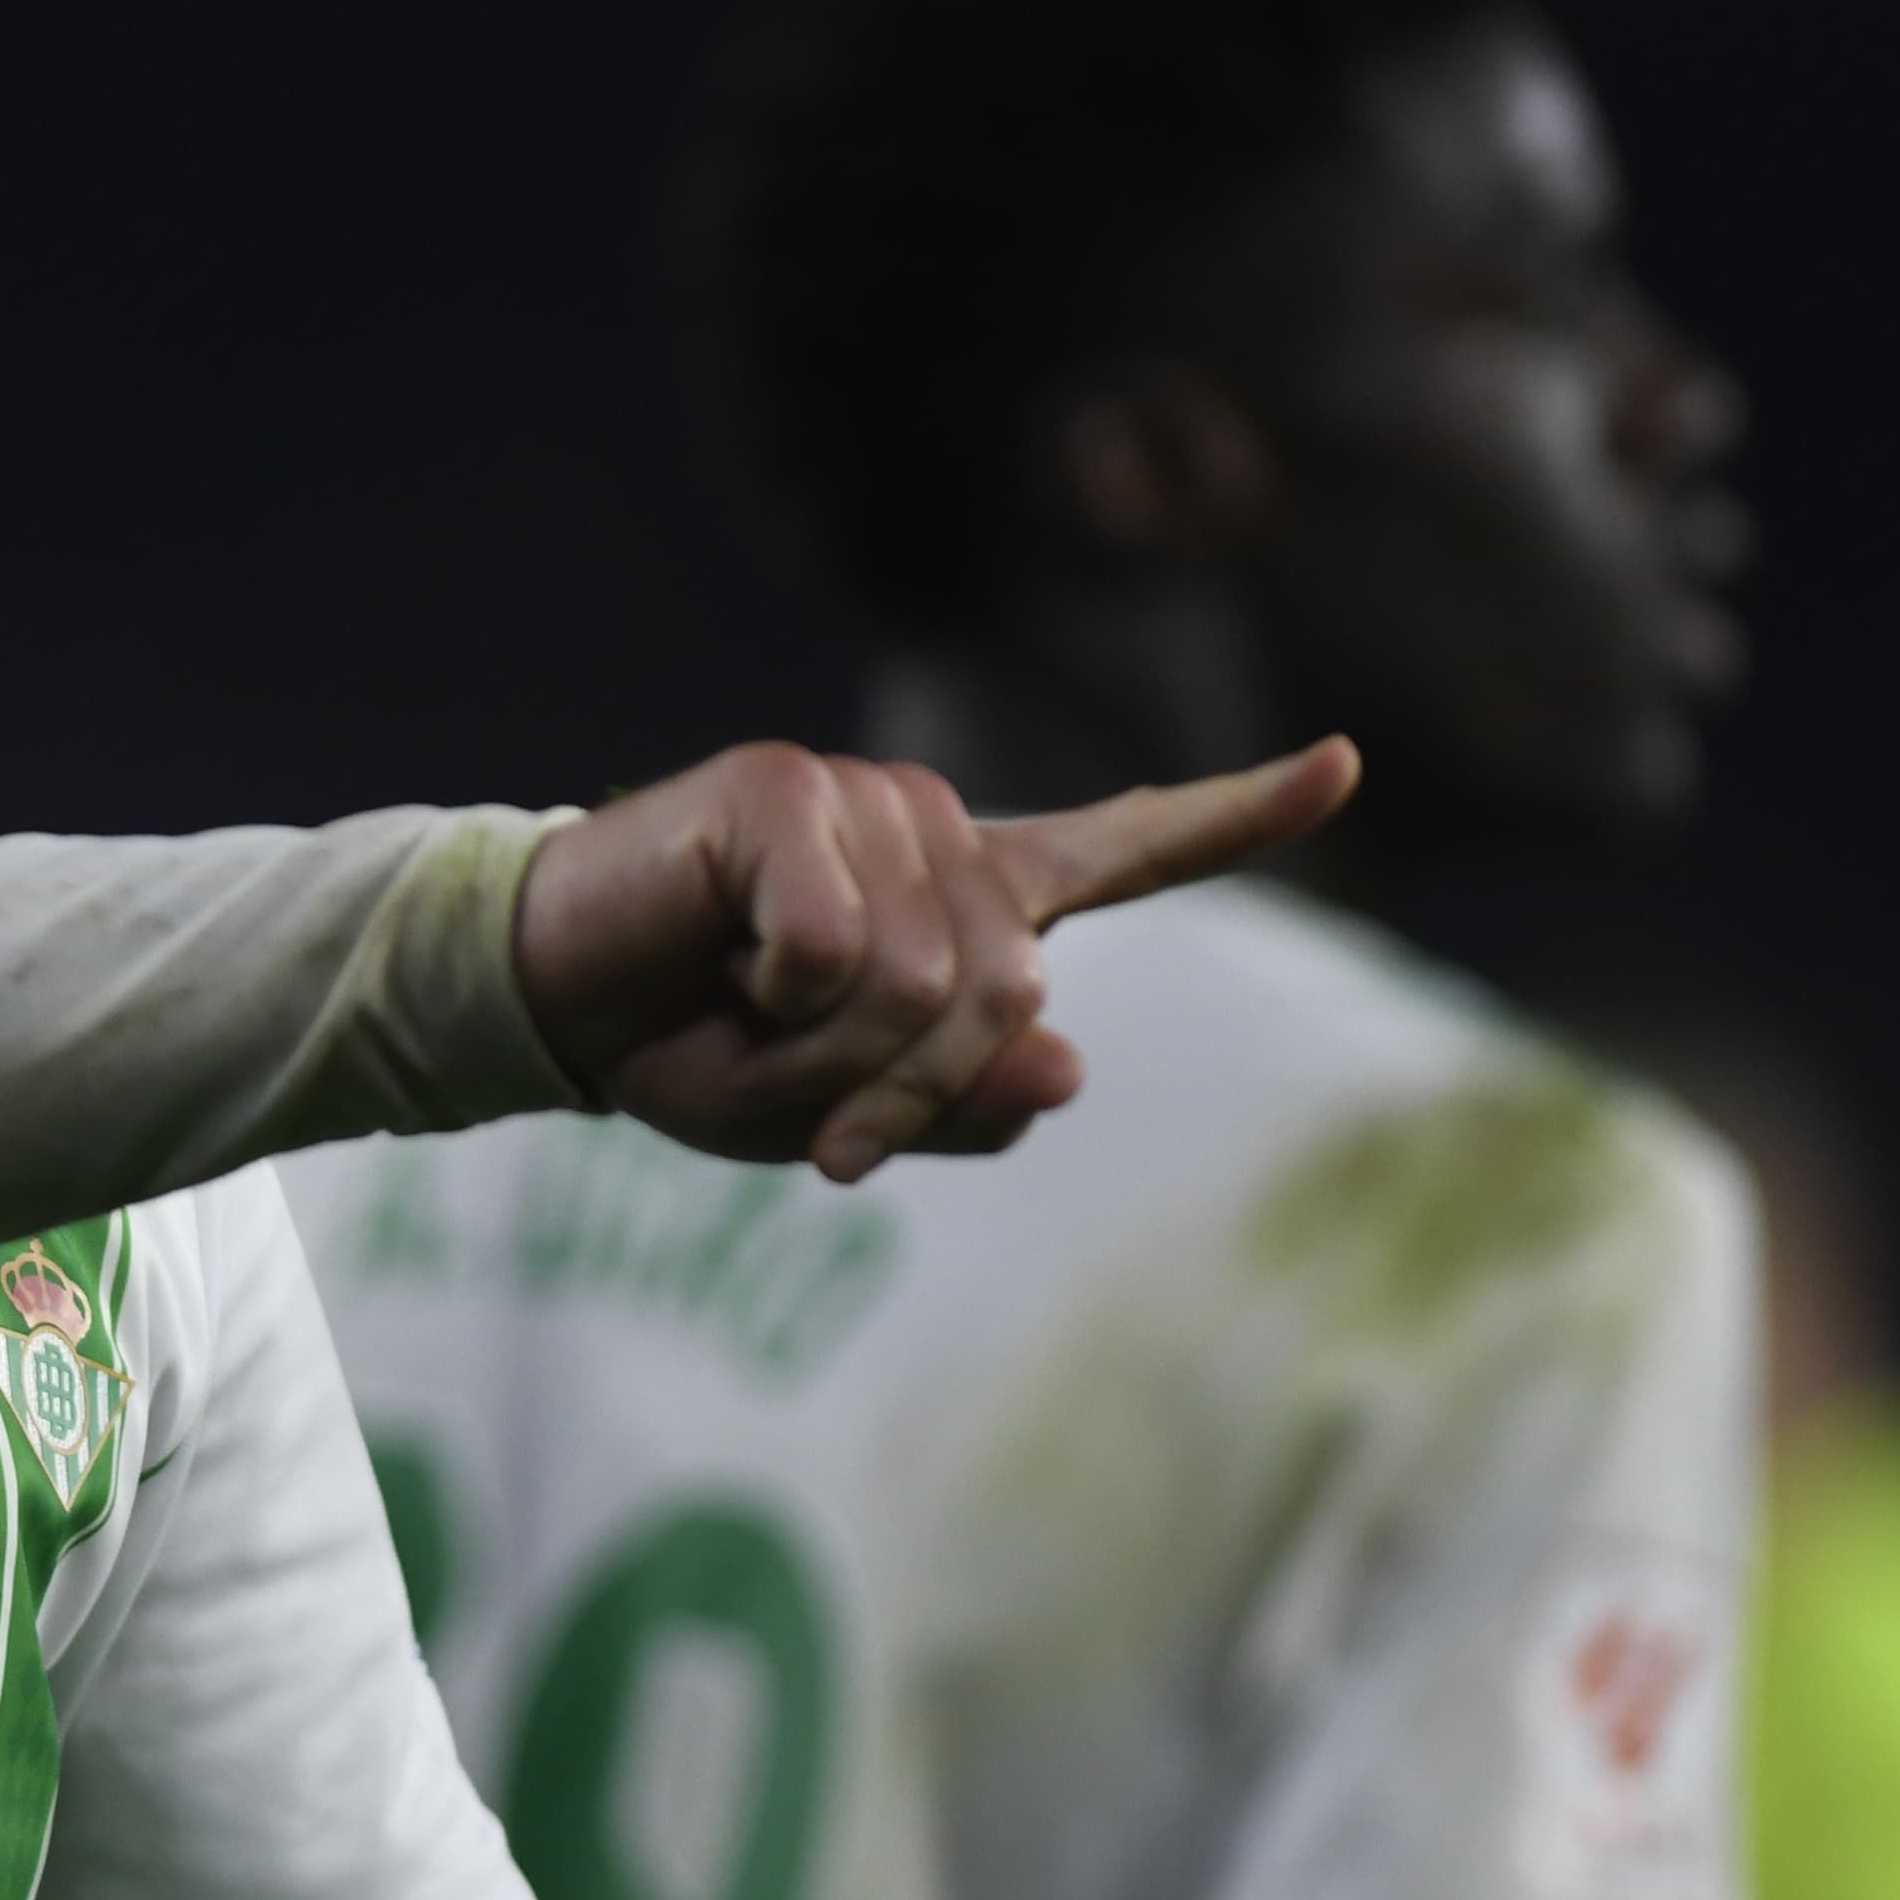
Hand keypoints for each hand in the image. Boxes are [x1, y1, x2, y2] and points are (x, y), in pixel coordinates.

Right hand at [512, 737, 1358, 1178]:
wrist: (554, 1001)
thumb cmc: (698, 1050)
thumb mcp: (838, 1116)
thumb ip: (961, 1102)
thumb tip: (1065, 1061)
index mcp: (969, 896)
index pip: (1126, 849)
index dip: (1238, 813)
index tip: (1345, 762)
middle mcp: (936, 830)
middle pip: (1005, 989)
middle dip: (910, 1091)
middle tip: (821, 1137)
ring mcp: (863, 798)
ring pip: (917, 981)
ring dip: (822, 1055)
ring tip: (748, 1029)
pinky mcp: (782, 790)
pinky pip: (834, 945)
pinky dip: (773, 996)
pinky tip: (719, 959)